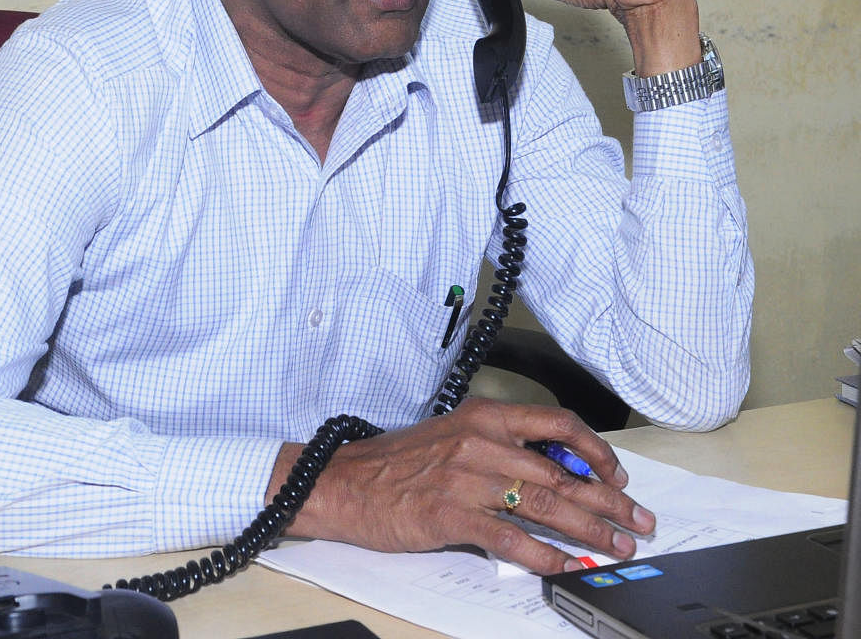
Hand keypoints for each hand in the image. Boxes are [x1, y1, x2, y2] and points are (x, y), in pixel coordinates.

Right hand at [272, 397, 655, 574]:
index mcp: (483, 417)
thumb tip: (552, 473)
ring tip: (616, 546)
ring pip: (545, 505)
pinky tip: (563, 566)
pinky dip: (542, 555)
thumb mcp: (451, 436)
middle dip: (609, 501)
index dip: (596, 450)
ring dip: (589, 530)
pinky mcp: (450, 515)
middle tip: (638, 520)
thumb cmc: (397, 463)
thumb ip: (498, 447)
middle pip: (561, 472)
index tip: (617, 474)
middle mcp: (480, 442)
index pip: (557, 424)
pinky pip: (509, 537)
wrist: (344, 481)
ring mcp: (466, 479)